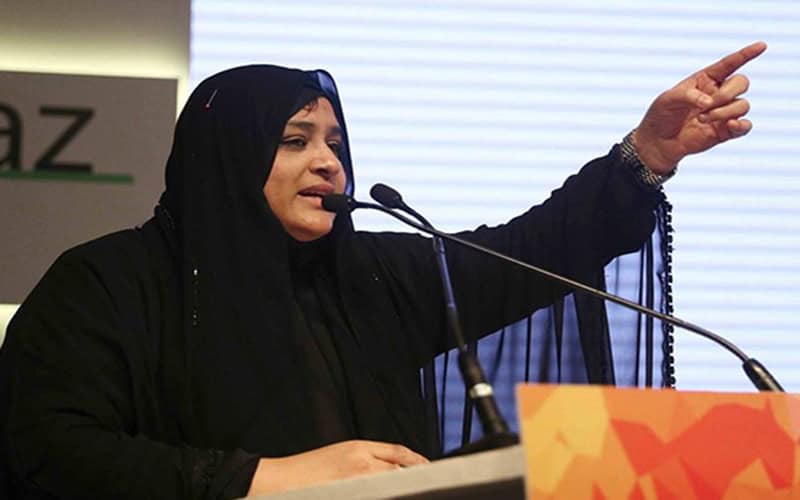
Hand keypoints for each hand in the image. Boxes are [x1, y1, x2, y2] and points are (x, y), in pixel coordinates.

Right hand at [246, 440, 428, 495]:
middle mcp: (362, 462)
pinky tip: (390, 496)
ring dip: (402, 487)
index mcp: (359, 448)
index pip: (398, 451)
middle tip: (425, 482)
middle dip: (414, 475)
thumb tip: (388, 466)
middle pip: (400, 468)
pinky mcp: (351, 493)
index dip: (416, 459)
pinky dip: (387, 494)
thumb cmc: (307, 469)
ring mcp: (358, 481)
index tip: (427, 466)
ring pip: (392, 482)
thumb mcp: (339, 453)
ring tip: (410, 491)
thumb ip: (365, 457)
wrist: (283, 480)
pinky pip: (377, 494)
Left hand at [633, 41, 766, 174]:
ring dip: (724, 112)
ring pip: (743, 105)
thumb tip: (708, 102)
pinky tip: (730, 125)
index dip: (746, 54)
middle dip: (726, 94)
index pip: (730, 63)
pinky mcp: (726, 130)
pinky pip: (745, 126)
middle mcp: (718, 93)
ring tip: (702, 119)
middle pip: (742, 82)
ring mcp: (724, 111)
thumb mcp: (667, 99)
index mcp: (706, 79)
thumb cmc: (661, 115)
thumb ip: (688, 95)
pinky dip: (742, 125)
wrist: (658, 141)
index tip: (761, 46)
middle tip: (705, 106)